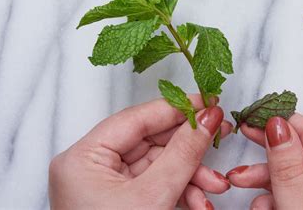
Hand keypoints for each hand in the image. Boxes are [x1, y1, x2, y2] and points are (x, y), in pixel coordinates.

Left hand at [49, 95, 232, 209]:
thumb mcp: (154, 197)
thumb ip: (183, 153)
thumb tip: (207, 119)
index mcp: (82, 158)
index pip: (136, 118)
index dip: (175, 108)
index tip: (207, 102)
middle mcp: (90, 167)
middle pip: (149, 141)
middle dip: (189, 148)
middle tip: (220, 136)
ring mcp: (106, 185)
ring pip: (157, 165)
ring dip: (190, 175)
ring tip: (216, 187)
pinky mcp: (120, 200)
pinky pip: (155, 185)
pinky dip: (180, 191)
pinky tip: (200, 202)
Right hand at [226, 114, 302, 208]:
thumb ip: (290, 176)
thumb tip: (278, 129)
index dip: (299, 126)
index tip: (266, 114)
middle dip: (274, 153)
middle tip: (247, 133)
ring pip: (300, 183)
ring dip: (267, 179)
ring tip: (240, 179)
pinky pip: (296, 201)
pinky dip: (273, 200)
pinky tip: (259, 206)